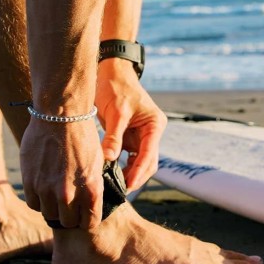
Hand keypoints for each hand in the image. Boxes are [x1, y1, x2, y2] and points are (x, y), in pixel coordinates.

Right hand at [20, 117, 103, 228]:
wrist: (60, 114)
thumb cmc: (82, 135)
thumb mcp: (98, 162)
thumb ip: (93, 185)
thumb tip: (90, 200)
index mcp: (91, 190)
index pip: (89, 223)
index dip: (87, 219)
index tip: (84, 214)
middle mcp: (68, 194)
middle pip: (67, 222)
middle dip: (70, 215)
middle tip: (69, 204)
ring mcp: (47, 189)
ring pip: (49, 214)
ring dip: (53, 207)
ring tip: (55, 195)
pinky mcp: (30, 181)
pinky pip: (33, 203)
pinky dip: (38, 199)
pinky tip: (43, 188)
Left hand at [96, 59, 166, 191]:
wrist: (110, 73)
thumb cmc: (116, 87)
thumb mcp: (116, 112)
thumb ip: (114, 136)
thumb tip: (110, 159)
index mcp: (154, 126)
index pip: (149, 155)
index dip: (139, 172)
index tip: (128, 186)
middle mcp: (151, 133)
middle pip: (147, 163)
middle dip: (135, 177)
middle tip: (118, 190)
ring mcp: (141, 136)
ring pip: (138, 162)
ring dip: (127, 173)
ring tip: (112, 185)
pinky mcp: (129, 137)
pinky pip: (127, 157)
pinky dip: (120, 165)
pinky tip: (109, 173)